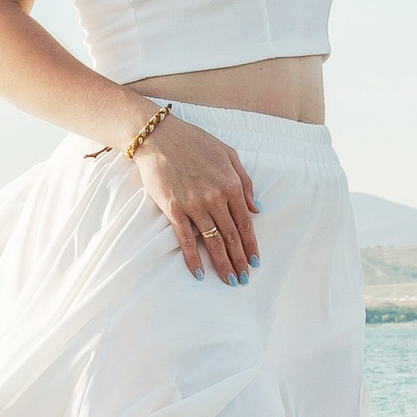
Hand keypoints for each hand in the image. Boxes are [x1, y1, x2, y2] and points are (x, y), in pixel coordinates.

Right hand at [132, 115, 261, 283]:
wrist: (160, 136)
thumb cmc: (195, 142)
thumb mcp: (228, 154)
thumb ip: (244, 182)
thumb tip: (257, 208)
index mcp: (231, 185)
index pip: (245, 223)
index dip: (251, 245)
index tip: (255, 261)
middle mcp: (215, 198)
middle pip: (231, 237)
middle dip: (239, 260)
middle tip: (244, 279)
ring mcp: (194, 205)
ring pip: (212, 242)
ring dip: (222, 264)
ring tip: (229, 280)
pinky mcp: (174, 209)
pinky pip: (186, 239)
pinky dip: (193, 258)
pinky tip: (199, 273)